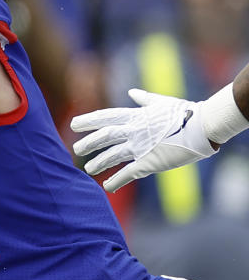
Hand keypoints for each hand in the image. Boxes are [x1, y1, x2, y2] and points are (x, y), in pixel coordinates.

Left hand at [70, 88, 216, 191]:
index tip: (74, 124)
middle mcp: (134, 130)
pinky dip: (116, 180)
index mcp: (136, 115)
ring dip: (99, 162)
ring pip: (113, 155)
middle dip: (89, 143)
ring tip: (88, 169)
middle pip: (104, 136)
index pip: (106, 117)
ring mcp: (141, 146)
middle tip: (76, 149)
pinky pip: (129, 173)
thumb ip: (144, 99)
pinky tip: (107, 187)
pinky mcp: (150, 162)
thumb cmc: (186, 112)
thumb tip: (132, 92)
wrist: (205, 126)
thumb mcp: (161, 102)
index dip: (88, 121)